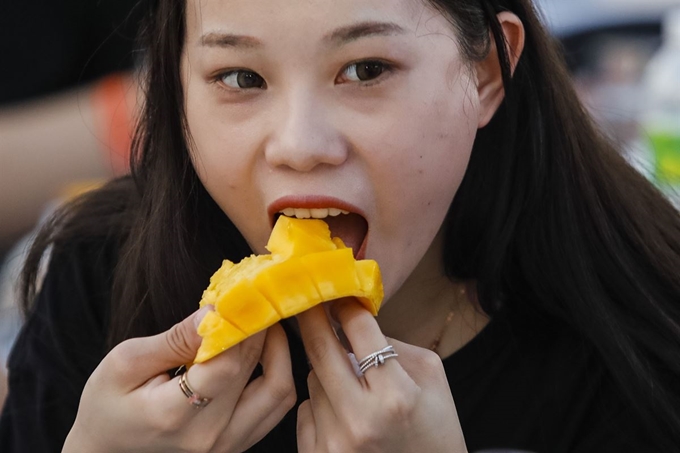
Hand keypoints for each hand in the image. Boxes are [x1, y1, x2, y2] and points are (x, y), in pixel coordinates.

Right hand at [63, 307, 295, 452]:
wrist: (105, 451)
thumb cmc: (107, 404)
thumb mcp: (126, 363)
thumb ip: (175, 339)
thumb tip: (215, 310)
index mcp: (176, 415)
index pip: (229, 366)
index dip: (243, 327)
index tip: (245, 296)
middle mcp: (210, 436)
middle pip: (261, 374)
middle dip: (264, 330)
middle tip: (260, 299)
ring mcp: (227, 445)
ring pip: (280, 392)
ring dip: (281, 352)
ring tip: (264, 324)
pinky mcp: (237, 445)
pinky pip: (275, 407)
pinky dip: (278, 374)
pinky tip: (264, 352)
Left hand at [296, 299, 467, 452]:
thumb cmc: (435, 428)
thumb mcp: (431, 378)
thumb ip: (393, 345)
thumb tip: (351, 320)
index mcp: (396, 396)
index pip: (360, 332)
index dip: (347, 306)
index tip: (338, 294)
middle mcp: (360, 419)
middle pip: (321, 350)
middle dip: (313, 318)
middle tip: (309, 300)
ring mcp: (334, 443)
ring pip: (312, 380)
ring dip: (325, 371)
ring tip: (350, 385)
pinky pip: (305, 410)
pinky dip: (319, 404)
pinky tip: (342, 414)